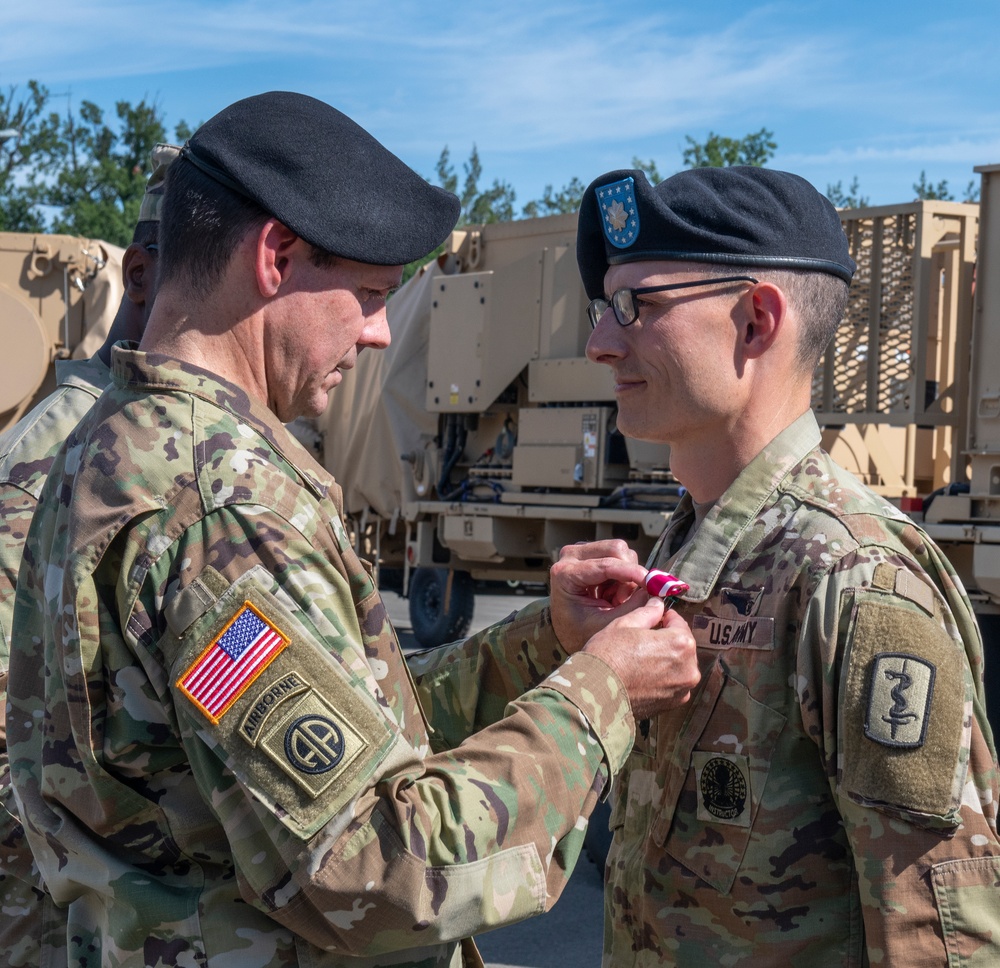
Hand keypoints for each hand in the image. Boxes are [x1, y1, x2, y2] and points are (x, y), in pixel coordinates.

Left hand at [549, 539, 649, 652]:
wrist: (565, 630)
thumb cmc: (579, 631)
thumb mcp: (605, 625)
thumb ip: (631, 608)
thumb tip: (655, 590)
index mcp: (564, 574)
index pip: (605, 565)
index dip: (632, 573)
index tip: (653, 584)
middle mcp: (570, 556)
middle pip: (615, 549)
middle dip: (630, 573)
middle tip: (624, 599)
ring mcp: (580, 551)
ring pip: (620, 551)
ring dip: (627, 576)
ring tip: (615, 599)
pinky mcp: (591, 553)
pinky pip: (619, 556)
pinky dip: (624, 574)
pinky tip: (612, 592)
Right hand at [583, 601, 699, 718]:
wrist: (594, 693)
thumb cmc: (607, 655)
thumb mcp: (624, 624)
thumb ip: (648, 612)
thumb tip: (658, 604)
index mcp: (680, 643)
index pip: (679, 622)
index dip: (664, 618)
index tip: (653, 619)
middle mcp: (689, 667)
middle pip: (682, 646)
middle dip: (667, 640)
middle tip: (643, 640)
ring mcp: (682, 688)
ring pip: (678, 665)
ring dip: (666, 659)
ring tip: (641, 659)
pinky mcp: (673, 703)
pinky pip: (673, 683)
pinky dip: (663, 677)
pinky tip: (642, 675)